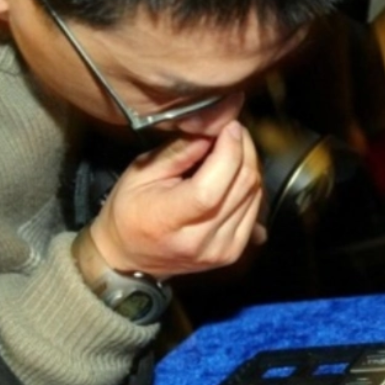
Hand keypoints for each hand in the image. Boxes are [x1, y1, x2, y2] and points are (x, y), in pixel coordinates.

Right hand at [86, 120, 266, 278]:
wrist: (130, 258)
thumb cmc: (129, 213)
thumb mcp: (142, 173)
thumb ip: (179, 151)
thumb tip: (213, 131)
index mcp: (170, 220)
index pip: (213, 186)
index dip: (229, 150)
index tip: (229, 127)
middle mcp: (201, 240)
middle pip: (242, 186)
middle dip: (244, 149)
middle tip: (232, 131)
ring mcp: (221, 250)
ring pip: (254, 195)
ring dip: (248, 166)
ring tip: (230, 151)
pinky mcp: (233, 253)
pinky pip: (255, 210)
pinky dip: (249, 187)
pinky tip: (233, 176)